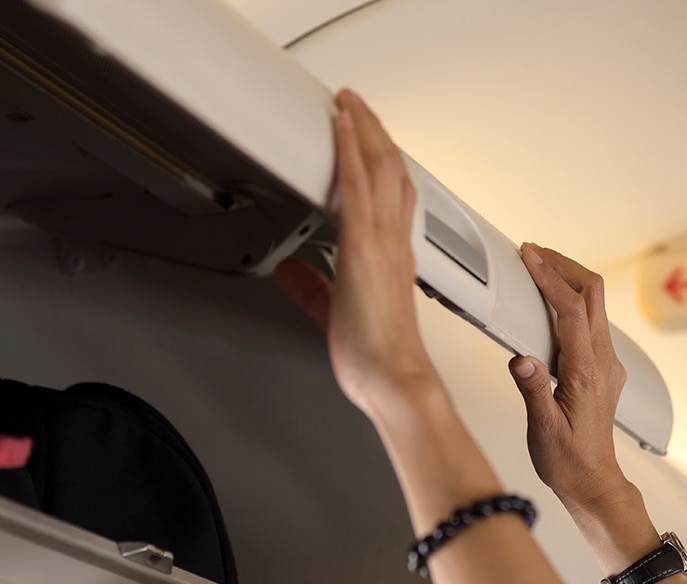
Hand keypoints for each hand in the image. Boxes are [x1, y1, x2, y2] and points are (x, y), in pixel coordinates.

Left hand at [275, 89, 438, 415]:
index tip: (370, 140)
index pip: (392, 195)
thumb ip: (313, 288)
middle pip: (392, 170)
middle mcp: (393, 242)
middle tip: (357, 105)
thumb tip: (292, 272)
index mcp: (391, 257)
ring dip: (363, 129)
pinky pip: (358, 186)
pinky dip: (351, 150)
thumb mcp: (334, 314)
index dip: (382, 162)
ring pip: (379, 167)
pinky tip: (341, 126)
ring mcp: (382, 241)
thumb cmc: (377, 358)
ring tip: (349, 102)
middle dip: (375, 132)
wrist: (394, 378)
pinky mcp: (363, 246)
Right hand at [508, 245, 632, 512]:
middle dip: (563, 265)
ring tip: (537, 267)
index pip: (571, 310)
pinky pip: (590, 320)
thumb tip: (520, 359)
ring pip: (594, 303)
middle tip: (532, 252)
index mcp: (586, 371)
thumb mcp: (543, 430)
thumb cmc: (567, 461)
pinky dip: (570, 300)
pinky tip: (548, 303)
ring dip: (568, 279)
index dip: (549, 278)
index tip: (528, 256)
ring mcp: (605, 362)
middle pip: (592, 293)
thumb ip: (532, 392)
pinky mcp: (601, 368)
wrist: (594, 482)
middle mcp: (602, 361)